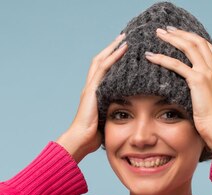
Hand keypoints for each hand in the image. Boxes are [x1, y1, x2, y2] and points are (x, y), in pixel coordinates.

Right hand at [56, 33, 127, 162]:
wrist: (80, 140)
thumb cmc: (94, 136)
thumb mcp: (107, 120)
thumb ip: (115, 112)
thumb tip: (130, 115)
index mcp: (93, 93)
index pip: (102, 70)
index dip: (111, 58)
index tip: (122, 50)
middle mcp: (90, 87)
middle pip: (100, 61)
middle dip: (111, 48)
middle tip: (124, 37)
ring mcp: (90, 87)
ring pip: (101, 61)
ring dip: (113, 48)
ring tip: (124, 38)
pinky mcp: (92, 90)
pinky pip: (104, 69)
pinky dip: (113, 57)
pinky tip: (123, 49)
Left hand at [145, 27, 211, 150]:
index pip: (207, 47)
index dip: (193, 38)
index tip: (180, 34)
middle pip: (197, 42)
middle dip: (180, 33)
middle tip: (165, 30)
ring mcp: (207, 73)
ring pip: (188, 47)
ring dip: (171, 39)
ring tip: (158, 34)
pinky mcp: (197, 81)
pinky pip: (177, 65)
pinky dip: (162, 58)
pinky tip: (151, 56)